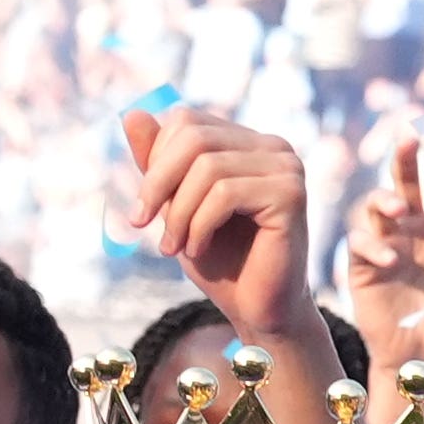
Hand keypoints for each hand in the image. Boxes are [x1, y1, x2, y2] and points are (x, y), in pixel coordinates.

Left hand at [122, 108, 323, 352]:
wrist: (260, 310)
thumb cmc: (221, 260)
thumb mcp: (177, 205)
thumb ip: (158, 163)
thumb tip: (131, 113)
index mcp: (248, 143)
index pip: (186, 120)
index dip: (155, 160)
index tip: (142, 209)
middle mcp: (273, 147)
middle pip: (193, 137)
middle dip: (158, 183)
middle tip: (143, 224)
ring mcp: (287, 168)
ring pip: (207, 167)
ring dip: (178, 213)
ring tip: (175, 248)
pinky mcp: (291, 194)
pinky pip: (225, 193)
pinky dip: (199, 225)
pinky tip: (198, 249)